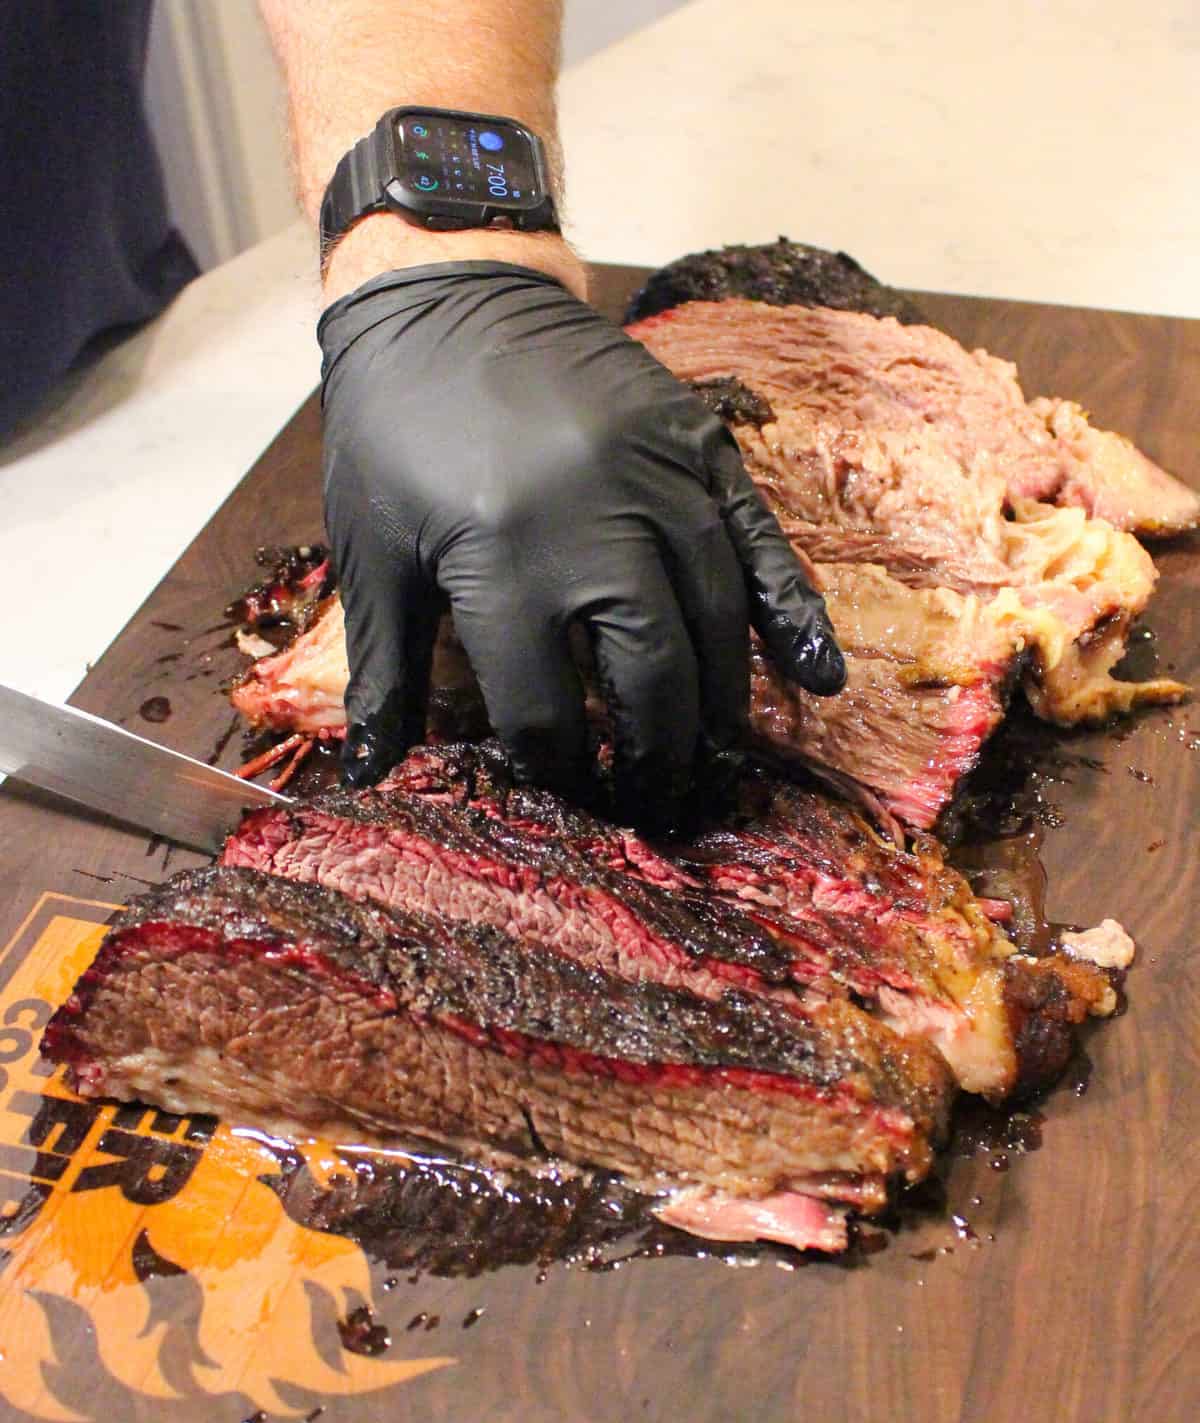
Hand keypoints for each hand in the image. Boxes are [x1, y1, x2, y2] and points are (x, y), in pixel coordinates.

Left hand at [318, 260, 844, 829]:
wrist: (445, 289)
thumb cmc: (392, 432)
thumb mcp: (370, 554)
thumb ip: (382, 673)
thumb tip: (367, 778)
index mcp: (502, 563)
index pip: (549, 713)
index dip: (559, 771)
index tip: (568, 796)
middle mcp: (595, 528)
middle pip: (652, 683)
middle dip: (657, 762)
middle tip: (657, 806)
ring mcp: (659, 482)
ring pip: (715, 627)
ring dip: (718, 711)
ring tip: (708, 766)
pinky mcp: (700, 446)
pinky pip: (761, 545)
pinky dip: (793, 615)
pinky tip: (816, 678)